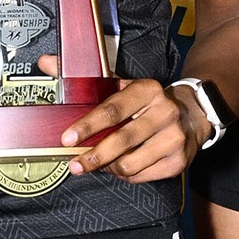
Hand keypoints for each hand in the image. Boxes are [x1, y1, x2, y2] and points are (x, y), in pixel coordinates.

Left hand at [58, 77, 203, 183]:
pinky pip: (141, 176)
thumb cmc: (148, 102)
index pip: (113, 109)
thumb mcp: (122, 85)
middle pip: (122, 140)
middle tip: (75, 165)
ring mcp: (174, 138)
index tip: (68, 138)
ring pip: (130, 163)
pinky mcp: (178, 161)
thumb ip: (83, 77)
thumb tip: (45, 62)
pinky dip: (125, 174)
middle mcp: (164, 112)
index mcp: (147, 89)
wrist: (193, 114)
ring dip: (109, 167)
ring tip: (100, 163)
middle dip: (94, 156)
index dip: (88, 125)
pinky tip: (121, 166)